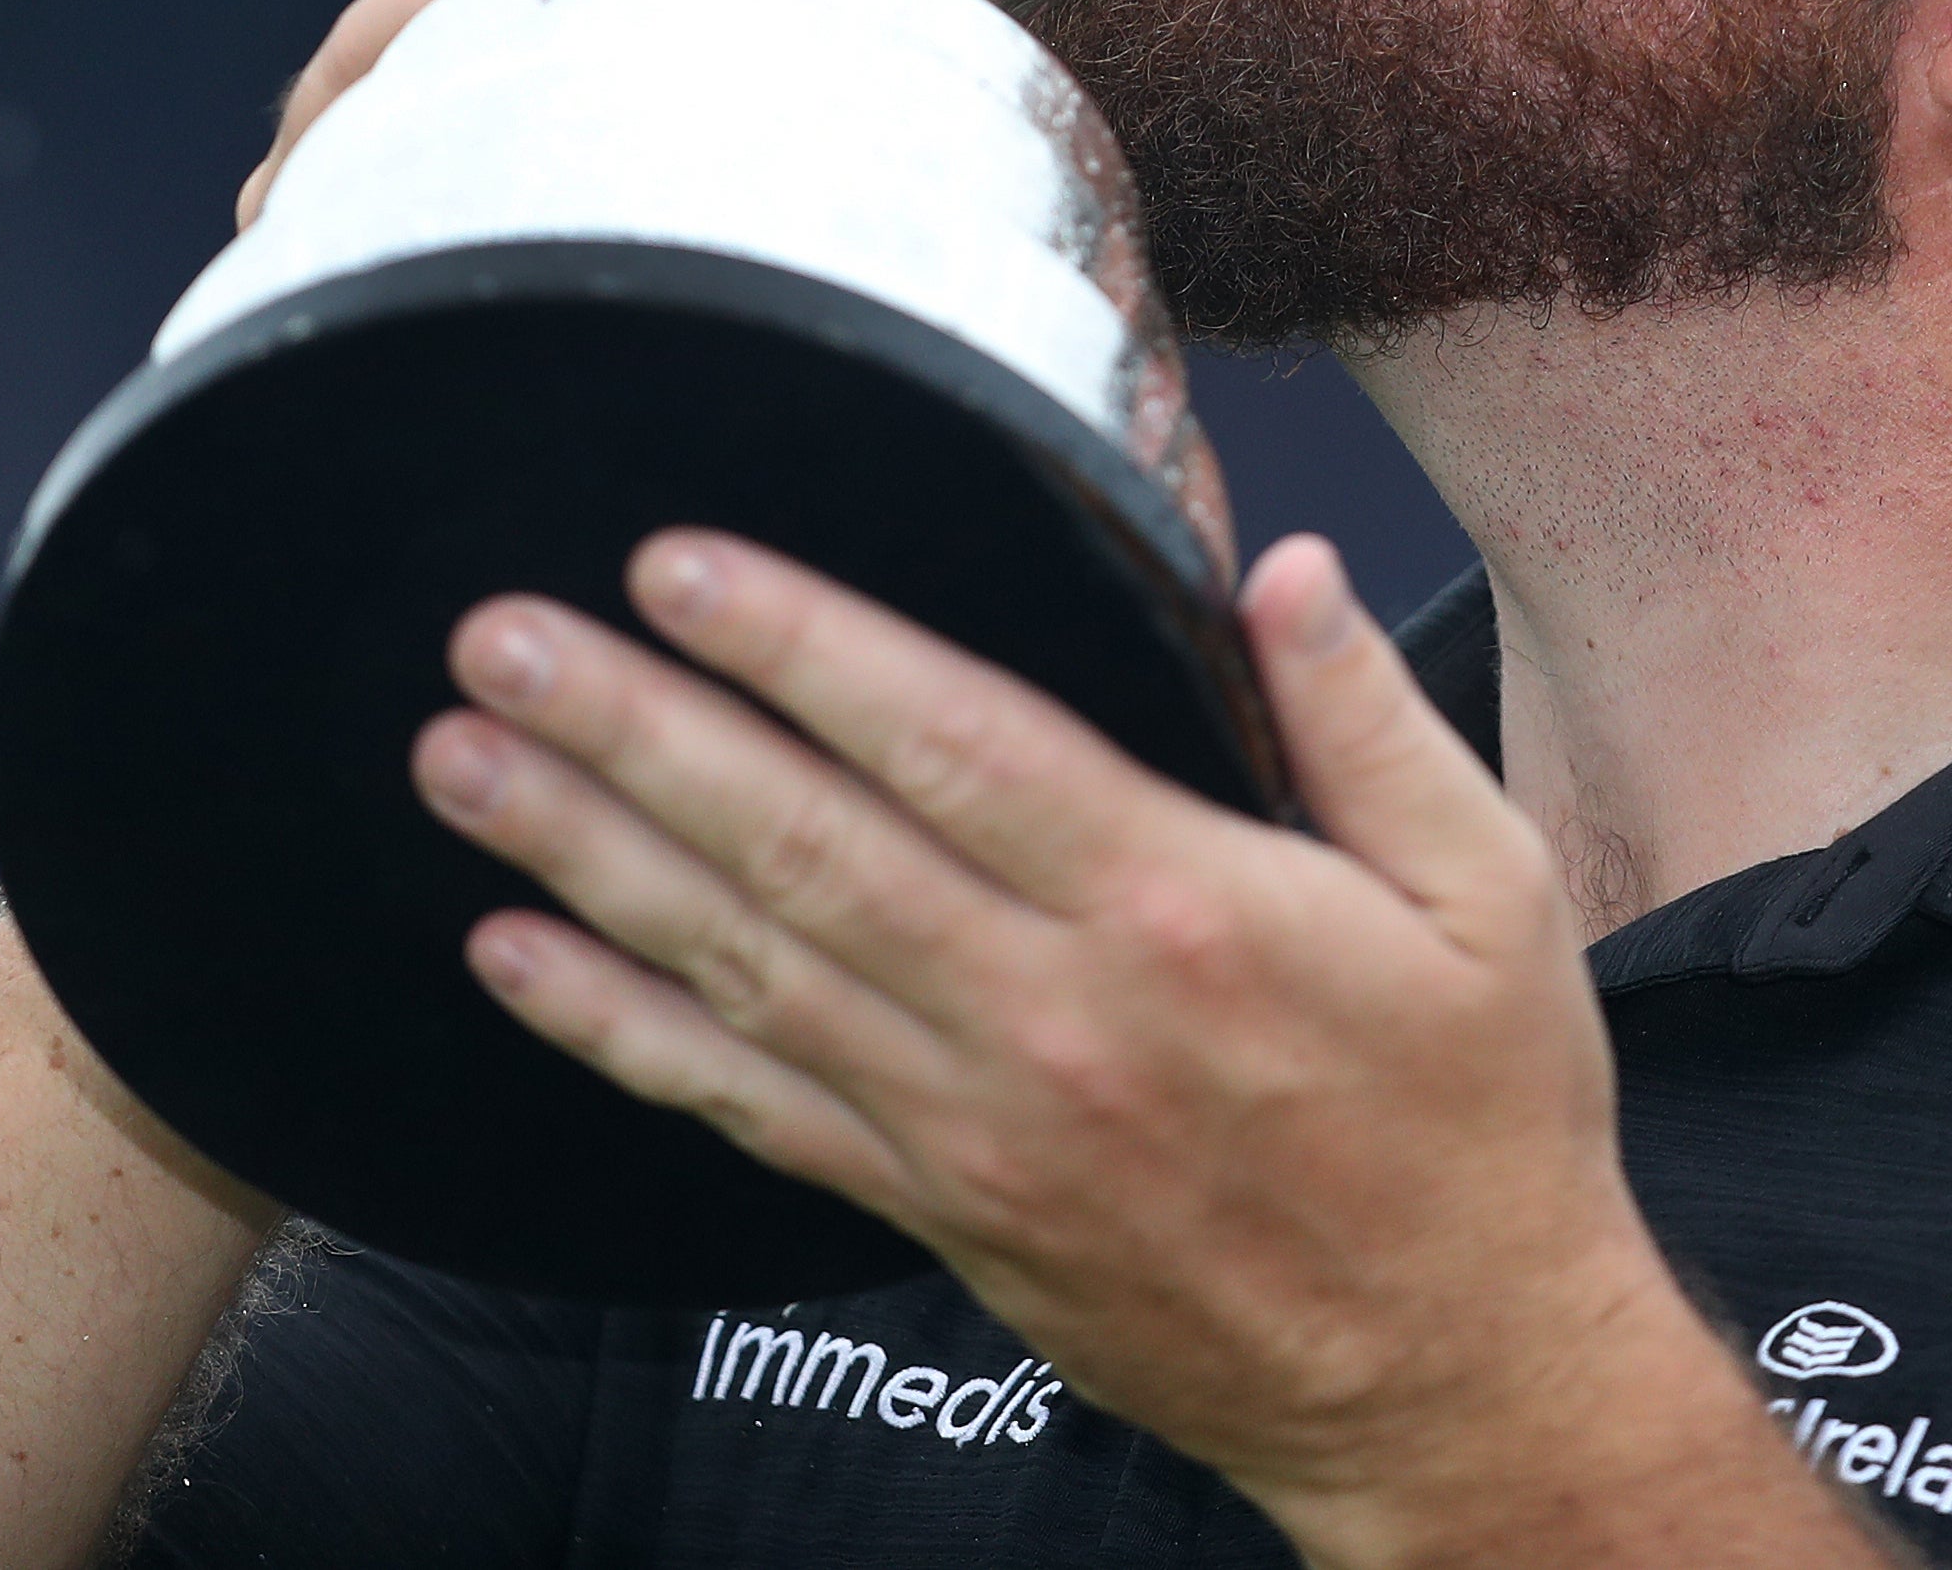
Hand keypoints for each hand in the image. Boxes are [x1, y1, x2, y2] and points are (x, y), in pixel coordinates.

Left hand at [407, 533, 1890, 1569]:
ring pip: (747, 969)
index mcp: (1181, 906)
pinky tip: (517, 962)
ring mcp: (983, 1128)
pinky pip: (752, 1114)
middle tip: (500, 637)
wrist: (1458, 1389)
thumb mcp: (1490, 894)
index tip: (675, 566)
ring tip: (462, 762)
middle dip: (635, 731)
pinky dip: (622, 1037)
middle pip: (803, 846)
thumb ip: (1369, 718)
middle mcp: (1053, 1015)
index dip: (800, 649)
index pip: (949, 742)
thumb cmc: (1482, 1125)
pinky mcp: (948, 1215)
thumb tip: (1277, 563)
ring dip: (589, 857)